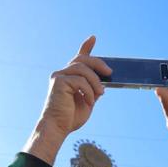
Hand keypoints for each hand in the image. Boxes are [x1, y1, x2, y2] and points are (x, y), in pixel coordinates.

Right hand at [23, 36, 111, 164]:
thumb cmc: (70, 118)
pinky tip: (89, 101)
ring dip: (95, 82)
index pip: (78, 58)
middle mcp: (62, 74)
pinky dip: (88, 91)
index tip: (93, 38)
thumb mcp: (88, 101)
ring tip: (100, 93)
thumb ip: (93, 90)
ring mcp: (59, 76)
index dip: (86, 47)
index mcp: (69, 78)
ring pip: (83, 69)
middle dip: (98, 64)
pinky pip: (80, 81)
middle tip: (109, 73)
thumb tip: (103, 83)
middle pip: (83, 60)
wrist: (58, 128)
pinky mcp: (59, 82)